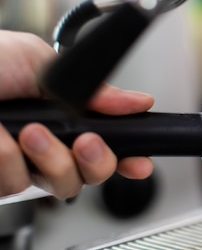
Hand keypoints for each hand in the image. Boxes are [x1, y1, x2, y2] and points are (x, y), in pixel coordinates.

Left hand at [0, 30, 154, 198]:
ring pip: (59, 184)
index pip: (106, 143)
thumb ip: (96, 90)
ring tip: (27, 131)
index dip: (128, 156)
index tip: (140, 162)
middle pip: (91, 174)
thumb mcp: (44, 64)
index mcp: (62, 115)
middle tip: (84, 142)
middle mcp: (44, 144)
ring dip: (47, 157)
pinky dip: (7, 159)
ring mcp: (19, 164)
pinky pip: (17, 185)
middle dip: (96, 160)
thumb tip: (138, 101)